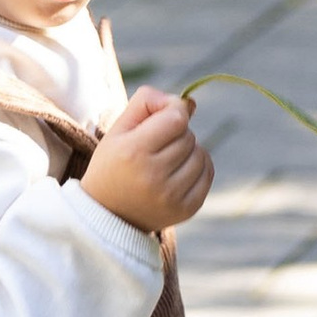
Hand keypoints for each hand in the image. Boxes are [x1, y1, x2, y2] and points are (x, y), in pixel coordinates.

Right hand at [84, 86, 213, 234]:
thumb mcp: (119, 129)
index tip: (163, 117)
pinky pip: (207, 174)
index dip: (174, 111)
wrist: (108, 214)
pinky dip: (198, 167)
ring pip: (200, 154)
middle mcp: (153, 176)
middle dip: (177, 134)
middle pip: (188, 137)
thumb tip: (189, 102)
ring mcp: (171, 196)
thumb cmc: (114, 164)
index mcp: (133, 152)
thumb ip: (147, 102)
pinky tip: (180, 171)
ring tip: (167, 159)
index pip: (176, 119)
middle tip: (157, 145)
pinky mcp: (186, 209)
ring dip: (189, 151)